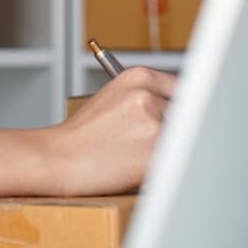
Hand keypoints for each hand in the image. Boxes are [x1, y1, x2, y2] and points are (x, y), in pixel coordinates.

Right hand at [41, 66, 179, 196]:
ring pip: (182, 142)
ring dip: (170, 152)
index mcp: (140, 76)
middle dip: (178, 133)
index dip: (187, 109)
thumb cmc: (83, 134)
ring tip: (137, 157)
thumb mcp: (115, 98)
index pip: (183, 90)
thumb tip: (185, 109)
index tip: (190, 119)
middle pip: (188, 116)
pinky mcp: (153, 154)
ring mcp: (152, 123)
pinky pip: (174, 163)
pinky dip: (164, 171)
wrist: (56, 157)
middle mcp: (148, 95)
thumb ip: (150, 97)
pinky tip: (138, 170)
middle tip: (155, 145)